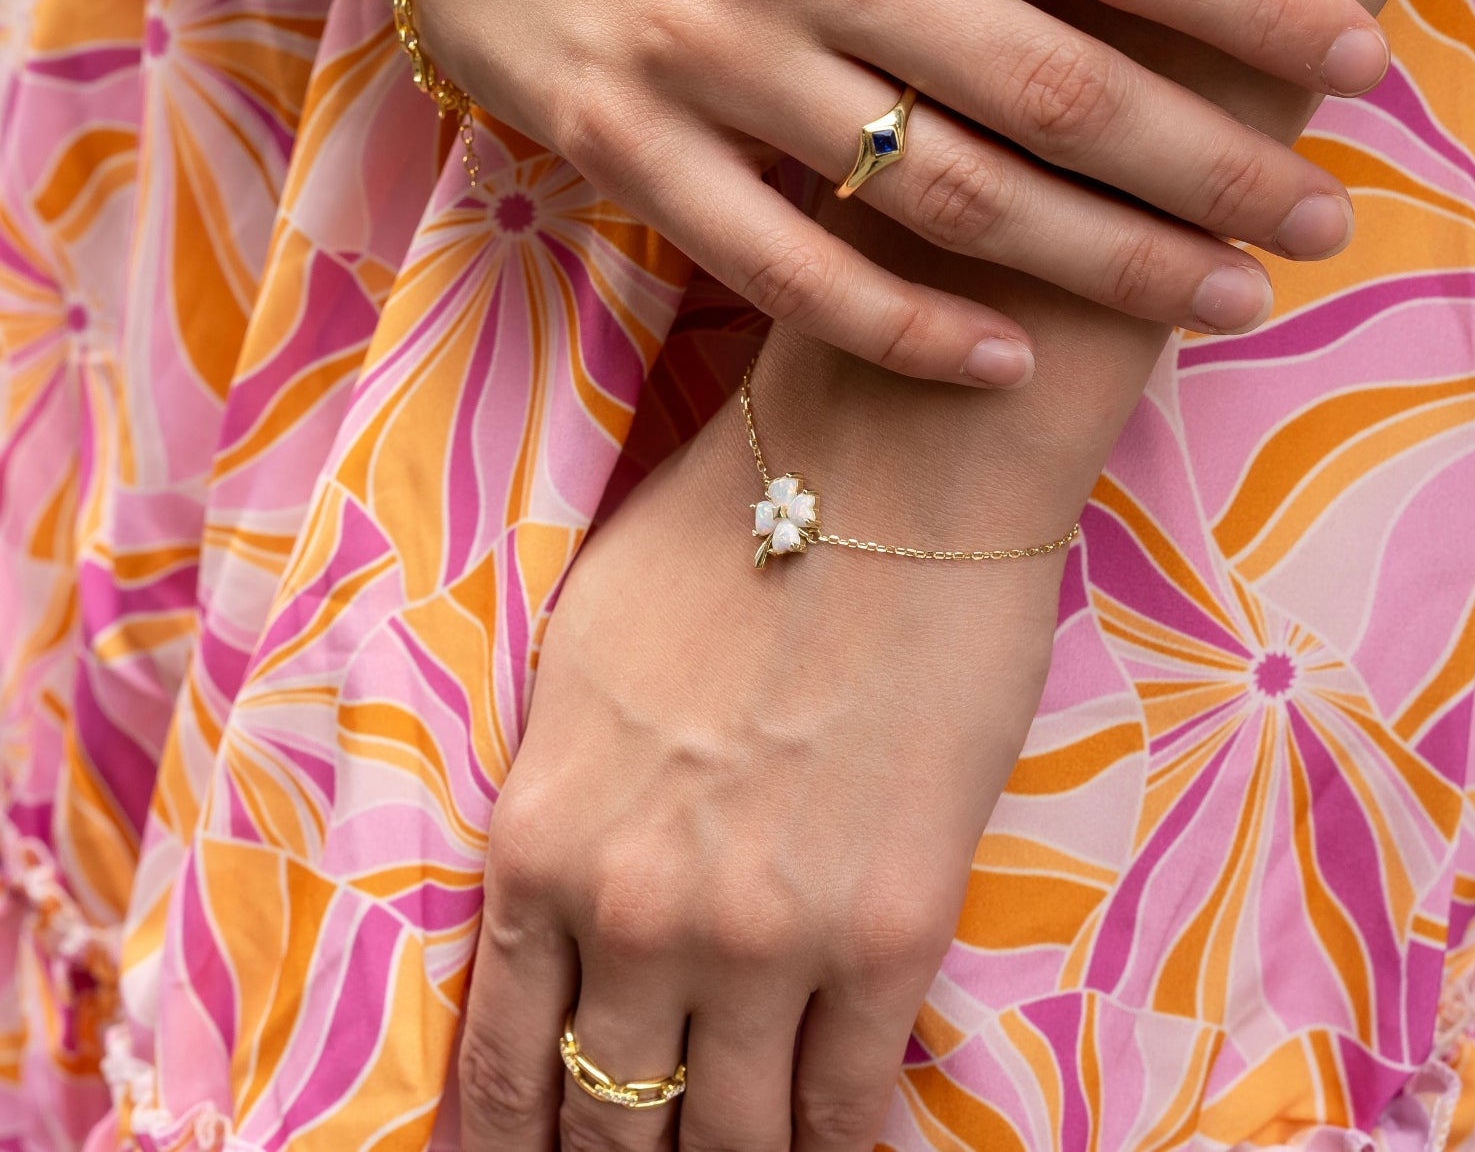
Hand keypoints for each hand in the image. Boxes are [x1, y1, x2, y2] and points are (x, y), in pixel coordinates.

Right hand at [354, 0, 1385, 387]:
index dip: (1248, 1)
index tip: (1352, 69)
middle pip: (1048, 84)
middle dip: (1209, 164)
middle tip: (1320, 227)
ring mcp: (711, 64)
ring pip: (939, 194)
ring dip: (1096, 263)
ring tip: (1218, 301)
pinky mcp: (635, 156)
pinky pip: (791, 270)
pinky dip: (908, 328)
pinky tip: (1011, 361)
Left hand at [456, 370, 1077, 1149]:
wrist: (889, 468)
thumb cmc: (729, 533)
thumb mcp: (579, 656)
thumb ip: (559, 797)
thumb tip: (564, 890)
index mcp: (541, 841)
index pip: (504, 1062)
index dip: (514, 1144)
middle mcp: (635, 913)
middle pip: (611, 1122)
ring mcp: (767, 936)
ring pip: (731, 1140)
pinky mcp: (892, 932)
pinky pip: (850, 1104)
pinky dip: (838, 1146)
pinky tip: (833, 1150)